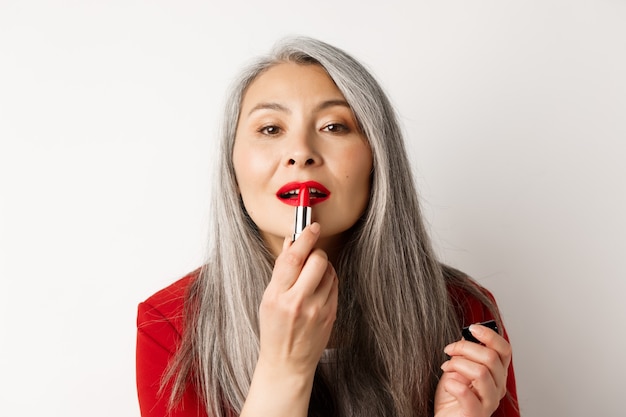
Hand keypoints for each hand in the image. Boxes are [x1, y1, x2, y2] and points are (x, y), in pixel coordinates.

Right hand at [257, 222, 338, 377]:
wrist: (288, 363)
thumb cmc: (274, 330)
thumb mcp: (269, 299)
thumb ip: (281, 270)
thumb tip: (292, 242)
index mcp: (278, 296)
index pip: (293, 259)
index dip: (304, 238)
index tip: (311, 226)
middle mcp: (298, 302)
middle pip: (317, 260)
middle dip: (315, 252)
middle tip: (309, 255)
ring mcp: (318, 309)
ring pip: (329, 270)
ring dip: (322, 266)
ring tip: (311, 277)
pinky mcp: (331, 314)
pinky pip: (335, 284)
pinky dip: (329, 279)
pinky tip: (319, 287)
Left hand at [434, 323, 511, 416]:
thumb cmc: (452, 397)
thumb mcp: (458, 369)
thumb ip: (467, 354)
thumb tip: (468, 335)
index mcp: (497, 374)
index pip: (504, 350)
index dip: (490, 335)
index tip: (472, 328)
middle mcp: (498, 387)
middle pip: (491, 357)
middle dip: (464, 348)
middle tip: (449, 350)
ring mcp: (489, 402)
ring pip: (481, 372)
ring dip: (458, 365)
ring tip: (447, 368)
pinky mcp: (475, 414)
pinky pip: (465, 393)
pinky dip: (452, 384)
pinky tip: (448, 384)